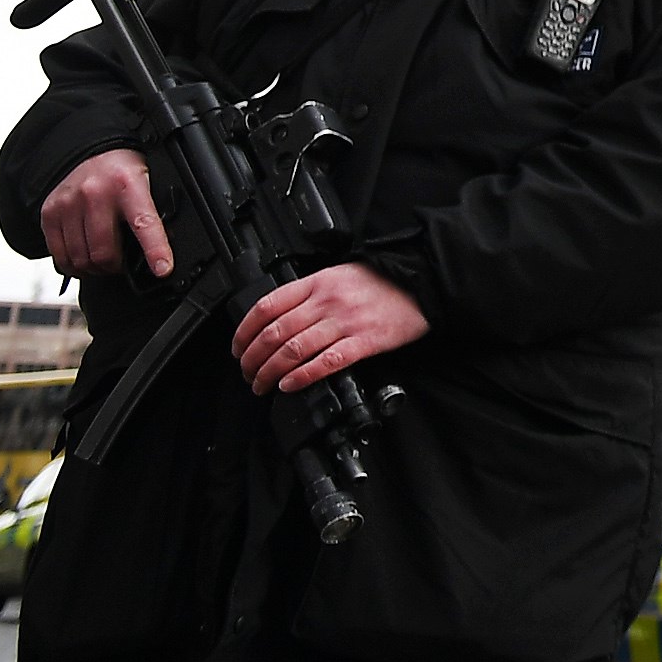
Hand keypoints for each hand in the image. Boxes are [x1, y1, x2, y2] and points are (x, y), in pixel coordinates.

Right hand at [42, 149, 171, 278]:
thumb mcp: (147, 182)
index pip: (144, 223)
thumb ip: (153, 211)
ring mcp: (68, 204)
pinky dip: (71, 266)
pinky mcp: (49, 213)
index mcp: (128, 184)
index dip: (155, 250)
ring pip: (79, 258)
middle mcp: (95, 193)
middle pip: (103, 251)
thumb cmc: (122, 172)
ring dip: (93, 269)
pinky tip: (81, 260)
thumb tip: (165, 247)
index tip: (162, 268)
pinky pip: (58, 255)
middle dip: (114, 267)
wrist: (92, 151)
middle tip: (120, 266)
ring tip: (102, 263)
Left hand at [231, 265, 427, 395]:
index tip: (238, 350)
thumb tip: (276, 322)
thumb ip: (309, 295)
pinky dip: (303, 376)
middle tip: (248, 374)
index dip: (244, 333)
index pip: (266, 307)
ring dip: (270, 373)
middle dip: (252, 360)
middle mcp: (327, 301)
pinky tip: (290, 385)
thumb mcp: (339, 275)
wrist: (423, 281)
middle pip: (274, 334)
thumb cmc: (382, 282)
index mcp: (318, 283)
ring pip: (294, 350)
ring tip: (263, 386)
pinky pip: (326, 362)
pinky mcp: (366, 341)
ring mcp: (346, 321)